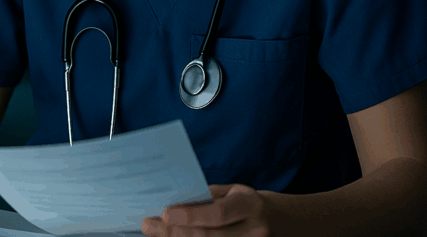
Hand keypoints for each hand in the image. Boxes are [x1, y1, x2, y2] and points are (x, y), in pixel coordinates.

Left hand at [142, 184, 273, 236]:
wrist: (277, 222)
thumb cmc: (244, 202)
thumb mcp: (232, 192)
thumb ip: (207, 197)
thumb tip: (173, 202)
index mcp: (250, 205)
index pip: (219, 214)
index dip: (191, 216)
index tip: (165, 213)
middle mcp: (254, 230)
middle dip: (175, 232)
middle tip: (149, 225)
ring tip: (156, 233)